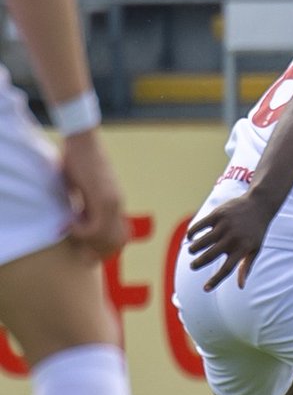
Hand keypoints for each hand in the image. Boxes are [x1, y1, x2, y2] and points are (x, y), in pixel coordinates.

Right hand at [60, 130, 128, 260]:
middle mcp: (117, 205)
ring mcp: (113, 203)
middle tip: (80, 253)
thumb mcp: (79, 187)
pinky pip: (98, 228)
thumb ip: (80, 203)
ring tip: (72, 235)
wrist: (83, 141)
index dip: (104, 247)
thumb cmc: (77, 159)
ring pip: (110, 238)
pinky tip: (70, 224)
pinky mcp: (105, 199)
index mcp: (113, 204)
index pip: (119, 236)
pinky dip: (82, 232)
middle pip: (118, 241)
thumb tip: (72, 216)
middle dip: (99, 252)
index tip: (85, 249)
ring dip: (89, 243)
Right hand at [186, 192, 275, 290]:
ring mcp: (224, 226)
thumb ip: (246, 267)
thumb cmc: (256, 231)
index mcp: (243, 249)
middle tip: (193, 266)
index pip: (227, 269)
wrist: (259, 205)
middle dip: (197, 264)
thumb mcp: (255, 249)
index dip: (215, 281)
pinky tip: (191, 237)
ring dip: (193, 248)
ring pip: (202, 242)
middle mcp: (233, 239)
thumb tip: (241, 287)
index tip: (205, 289)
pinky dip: (192, 233)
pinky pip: (199, 226)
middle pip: (210, 256)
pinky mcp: (217, 214)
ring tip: (192, 251)